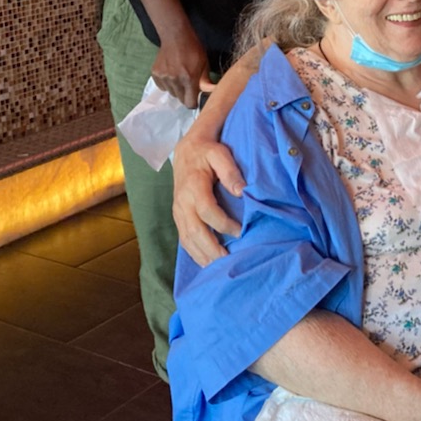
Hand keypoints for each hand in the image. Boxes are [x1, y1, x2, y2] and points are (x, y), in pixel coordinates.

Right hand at [150, 28, 208, 108]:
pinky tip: (172, 74)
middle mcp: (174, 80)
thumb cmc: (194, 49)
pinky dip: (167, 84)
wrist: (176, 36)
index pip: (189, 103)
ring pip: (171, 93)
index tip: (195, 98)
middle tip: (189, 84)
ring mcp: (163, 77)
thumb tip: (211, 93)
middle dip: (186, 95)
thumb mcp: (204, 64)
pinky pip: (162, 87)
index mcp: (189, 79)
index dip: (194, 102)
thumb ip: (205, 81)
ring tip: (180, 76)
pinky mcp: (155, 74)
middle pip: (180, 99)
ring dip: (177, 89)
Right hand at [172, 99, 244, 265]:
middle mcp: (182, 203)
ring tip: (218, 269)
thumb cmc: (207, 152)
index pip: (207, 211)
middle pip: (194, 231)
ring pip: (187, 239)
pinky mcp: (178, 217)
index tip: (241, 232)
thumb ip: (230, 171)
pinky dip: (194, 253)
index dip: (223, 224)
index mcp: (193, 187)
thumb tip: (242, 191)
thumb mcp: (220, 154)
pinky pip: (183, 239)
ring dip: (202, 256)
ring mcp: (178, 212)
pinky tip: (207, 263)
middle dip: (211, 249)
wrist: (186, 150)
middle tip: (228, 262)